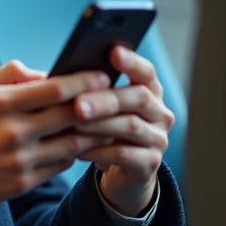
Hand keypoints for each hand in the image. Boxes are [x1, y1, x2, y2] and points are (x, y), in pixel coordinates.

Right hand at [0, 60, 114, 211]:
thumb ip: (10, 73)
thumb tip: (46, 71)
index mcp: (0, 102)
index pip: (55, 88)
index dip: (84, 81)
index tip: (103, 75)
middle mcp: (11, 131)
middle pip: (70, 115)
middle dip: (98, 105)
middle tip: (115, 98)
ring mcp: (18, 160)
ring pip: (71, 144)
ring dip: (93, 133)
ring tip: (107, 123)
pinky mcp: (21, 183)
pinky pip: (59, 166)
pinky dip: (73, 155)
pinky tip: (81, 145)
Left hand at [72, 47, 174, 216]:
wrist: (121, 173)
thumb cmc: (106, 131)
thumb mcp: (104, 109)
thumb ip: (95, 91)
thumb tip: (64, 76)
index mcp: (150, 91)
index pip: (146, 72)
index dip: (132, 62)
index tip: (113, 52)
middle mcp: (160, 113)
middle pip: (139, 98)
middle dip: (106, 99)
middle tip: (78, 103)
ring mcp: (158, 139)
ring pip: (131, 126)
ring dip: (100, 125)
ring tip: (74, 124)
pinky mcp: (150, 164)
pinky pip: (124, 155)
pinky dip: (99, 151)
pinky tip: (79, 150)